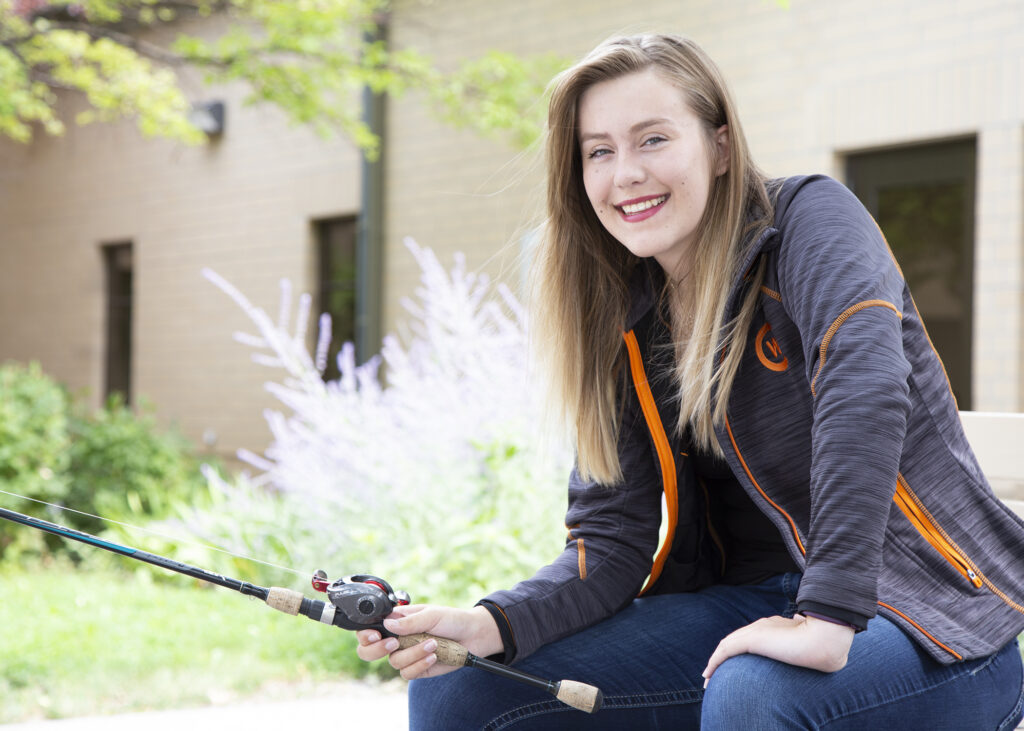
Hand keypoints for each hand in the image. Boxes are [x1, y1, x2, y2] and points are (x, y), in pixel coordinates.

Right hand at [355, 604, 502, 679]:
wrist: (473, 636)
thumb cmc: (452, 620)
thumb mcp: (431, 614)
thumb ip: (409, 621)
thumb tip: (387, 624)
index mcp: (397, 622)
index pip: (370, 629)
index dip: (366, 634)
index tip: (376, 635)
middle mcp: (398, 639)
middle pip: (369, 651)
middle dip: (376, 650)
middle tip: (393, 644)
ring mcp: (406, 655)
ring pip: (394, 662)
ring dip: (414, 653)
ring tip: (433, 643)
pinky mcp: (417, 668)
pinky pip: (408, 673)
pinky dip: (420, 664)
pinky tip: (434, 655)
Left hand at [702, 614, 854, 687]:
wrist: (825, 641)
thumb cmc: (824, 646)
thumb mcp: (810, 644)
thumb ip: (802, 643)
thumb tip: (807, 643)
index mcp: (775, 626)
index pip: (750, 638)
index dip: (738, 650)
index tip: (732, 665)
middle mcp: (762, 625)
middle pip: (734, 641)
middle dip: (721, 657)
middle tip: (712, 674)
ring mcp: (756, 630)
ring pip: (727, 646)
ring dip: (714, 662)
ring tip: (707, 678)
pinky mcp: (751, 639)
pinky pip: (725, 651)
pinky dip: (715, 661)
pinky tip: (708, 674)